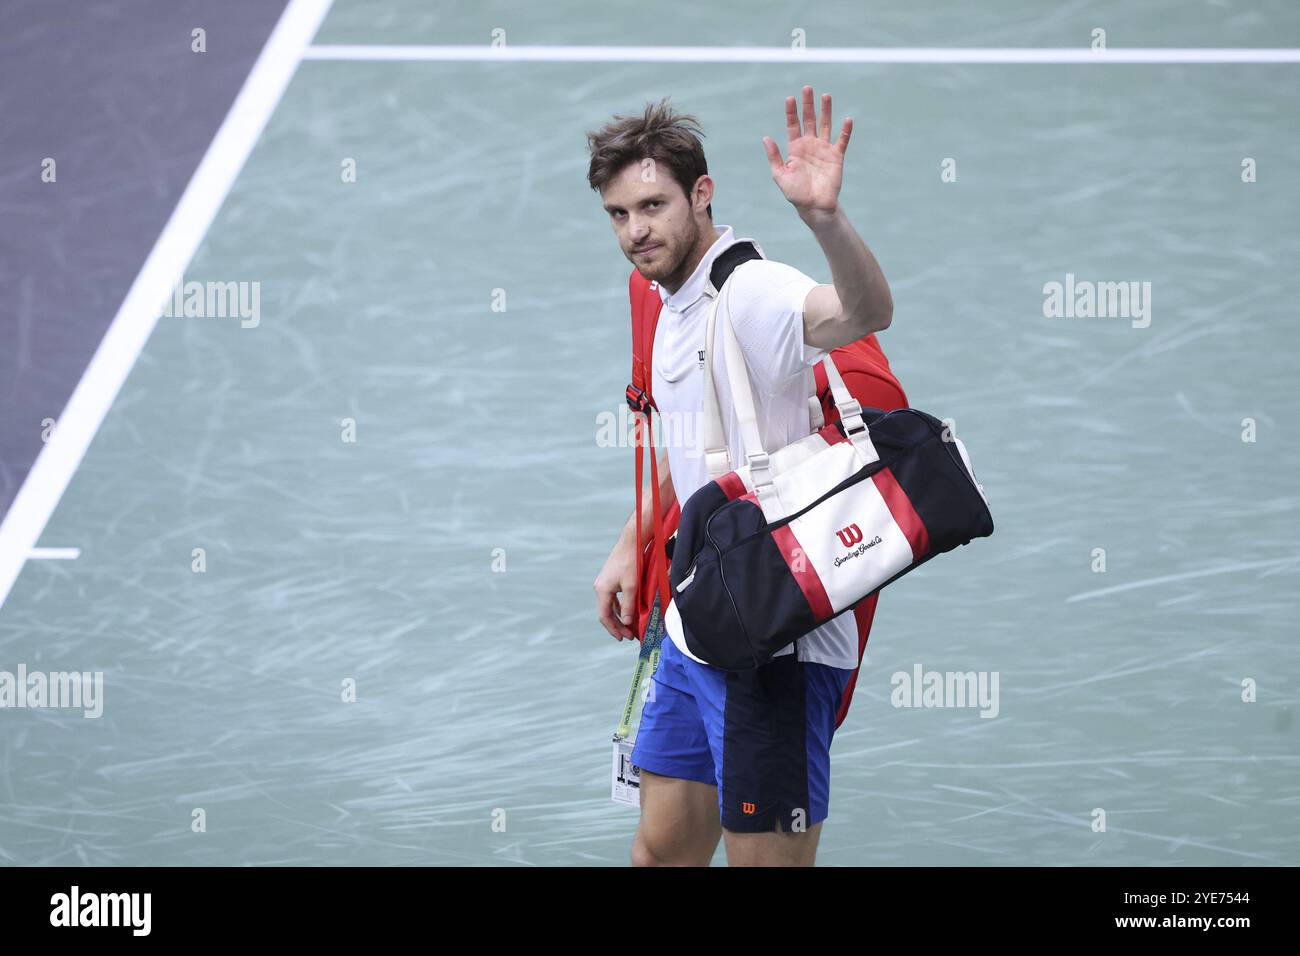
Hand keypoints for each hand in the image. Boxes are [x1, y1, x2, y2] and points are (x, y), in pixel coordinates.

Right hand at [594, 536, 638, 640]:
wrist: (631, 542)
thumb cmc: (631, 562)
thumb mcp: (631, 586)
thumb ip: (628, 606)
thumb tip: (627, 622)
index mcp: (602, 590)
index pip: (605, 616)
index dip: (613, 629)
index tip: (623, 637)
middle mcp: (600, 587)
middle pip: (606, 612)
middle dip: (617, 625)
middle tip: (629, 636)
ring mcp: (604, 583)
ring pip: (610, 606)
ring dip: (619, 617)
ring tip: (630, 627)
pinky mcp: (610, 579)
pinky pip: (613, 598)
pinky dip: (620, 607)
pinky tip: (628, 612)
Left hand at [762, 86, 851, 222]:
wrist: (814, 206)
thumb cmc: (795, 193)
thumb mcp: (780, 175)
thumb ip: (774, 156)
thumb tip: (766, 137)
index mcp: (795, 148)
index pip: (793, 125)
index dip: (791, 111)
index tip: (790, 98)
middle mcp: (810, 145)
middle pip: (810, 120)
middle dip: (808, 104)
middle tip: (808, 88)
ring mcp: (824, 149)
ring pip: (825, 125)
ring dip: (826, 111)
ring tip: (826, 95)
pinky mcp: (836, 157)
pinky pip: (842, 141)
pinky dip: (845, 131)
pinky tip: (847, 119)